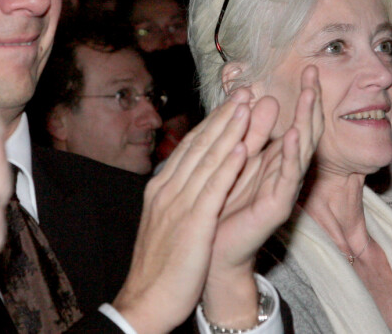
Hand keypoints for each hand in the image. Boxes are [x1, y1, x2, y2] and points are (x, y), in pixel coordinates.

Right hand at [112, 90, 256, 333]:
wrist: (145, 301)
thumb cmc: (158, 264)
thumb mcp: (163, 220)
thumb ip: (175, 194)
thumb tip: (187, 174)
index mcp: (162, 187)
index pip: (190, 147)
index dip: (212, 123)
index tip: (229, 104)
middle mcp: (168, 188)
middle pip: (199, 145)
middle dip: (223, 116)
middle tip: (243, 91)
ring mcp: (178, 203)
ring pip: (207, 159)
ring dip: (228, 130)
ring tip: (246, 105)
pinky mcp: (192, 223)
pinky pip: (213, 188)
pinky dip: (227, 165)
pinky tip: (241, 146)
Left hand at [202, 66, 321, 328]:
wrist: (212, 247)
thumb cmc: (222, 202)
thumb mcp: (236, 159)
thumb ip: (248, 133)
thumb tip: (261, 98)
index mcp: (274, 159)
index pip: (294, 122)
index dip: (301, 97)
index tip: (306, 68)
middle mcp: (284, 171)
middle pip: (304, 130)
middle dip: (310, 102)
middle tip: (314, 73)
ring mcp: (283, 188)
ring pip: (301, 150)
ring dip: (306, 121)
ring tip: (311, 95)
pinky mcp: (277, 206)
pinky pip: (287, 177)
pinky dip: (292, 155)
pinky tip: (295, 134)